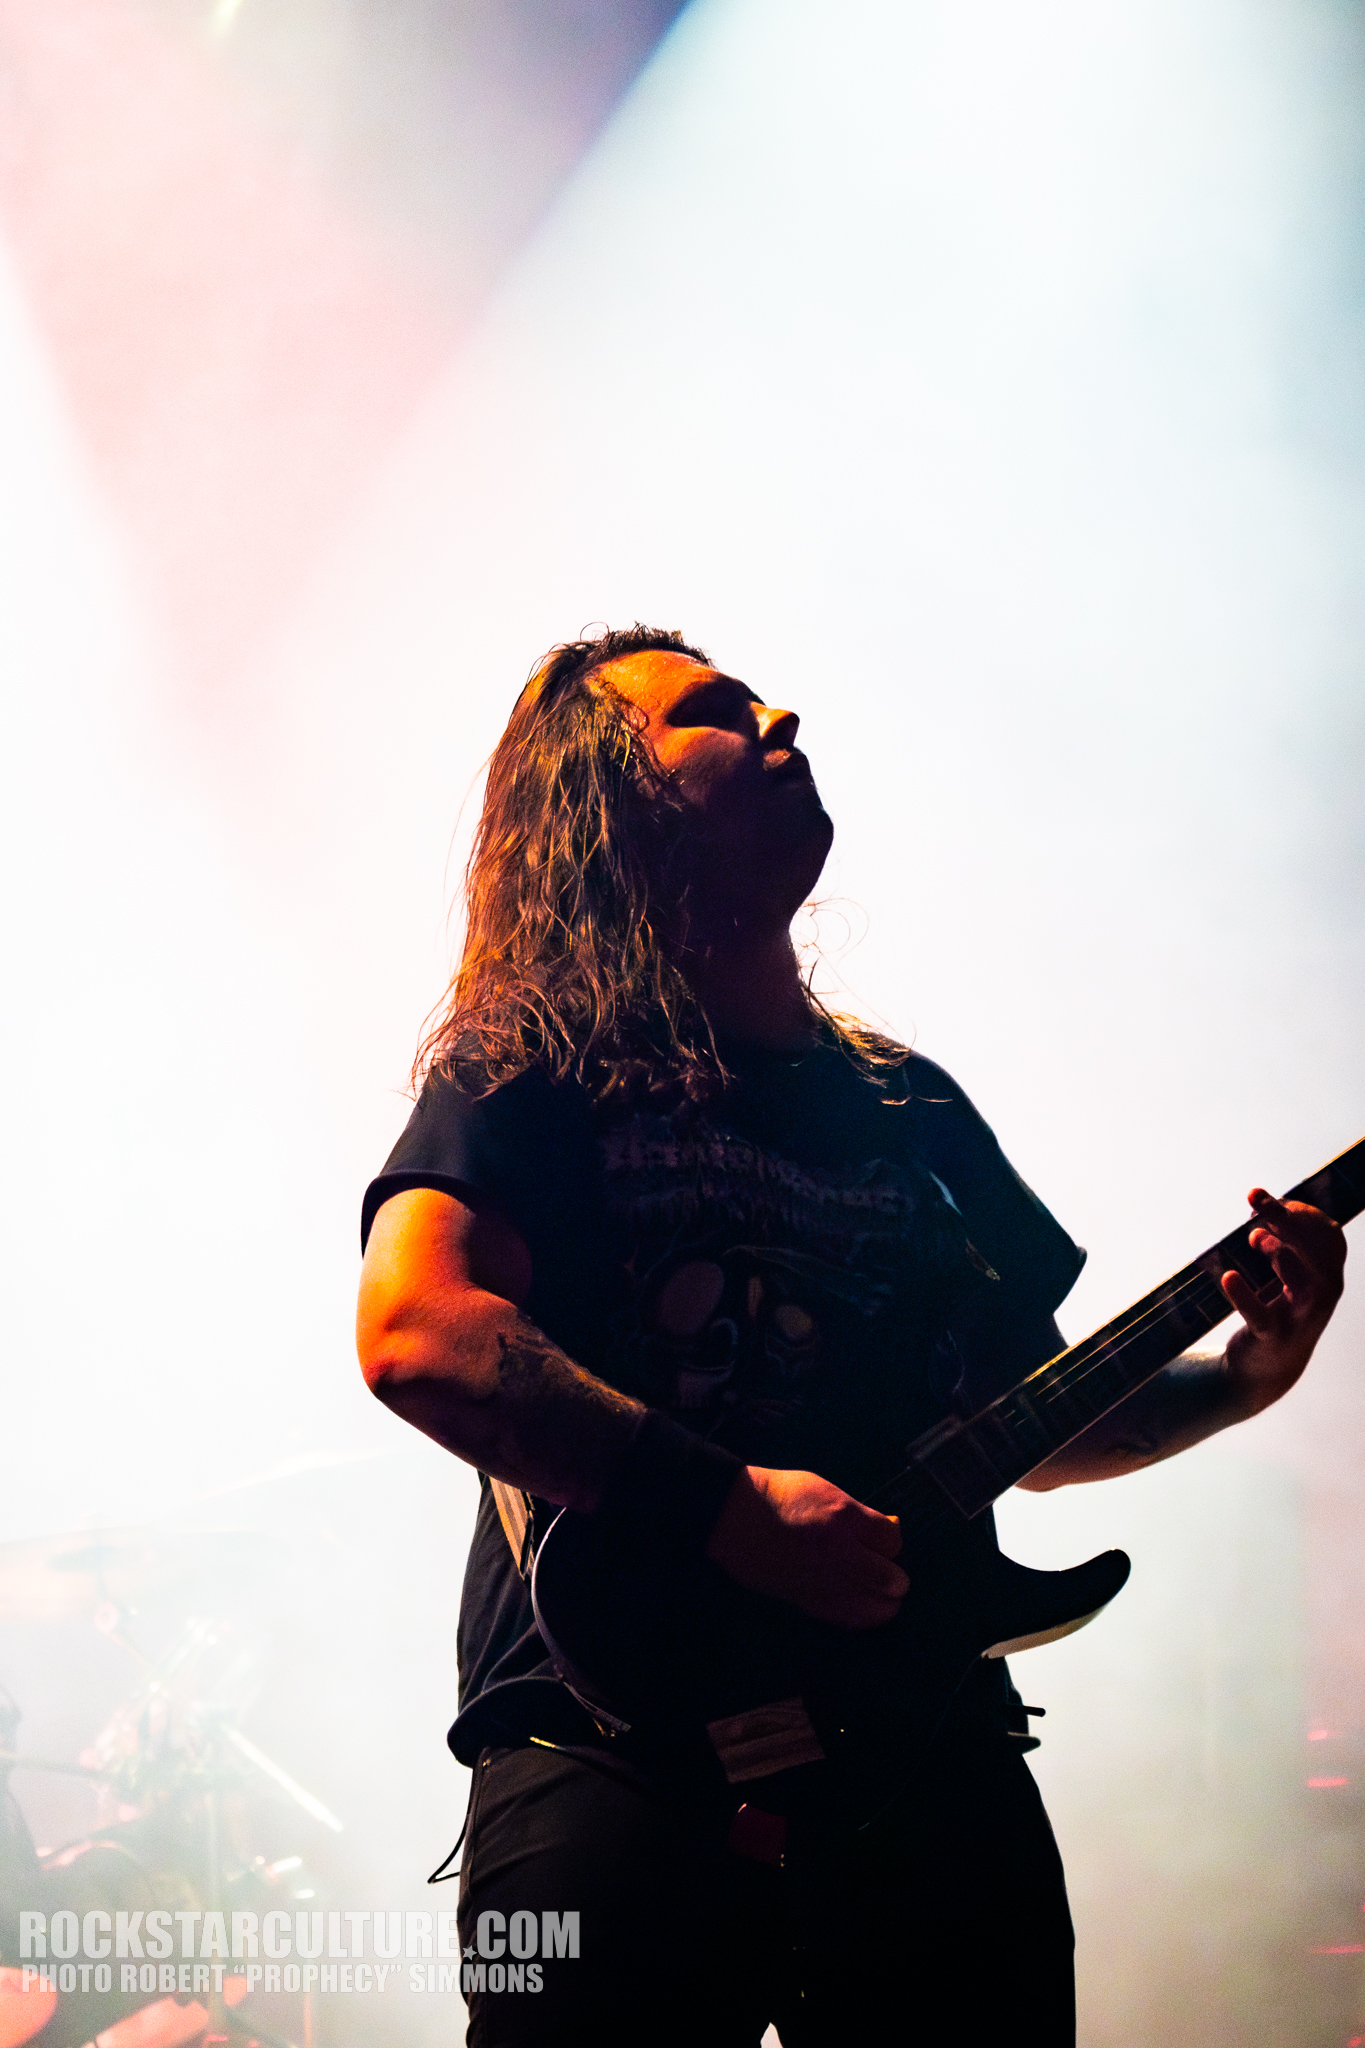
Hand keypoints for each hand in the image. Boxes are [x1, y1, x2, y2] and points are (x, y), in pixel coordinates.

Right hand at [705, 1465, 907, 1628]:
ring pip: (873, 1607)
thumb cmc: (780, 1496)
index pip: (891, 1540)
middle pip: (889, 1578)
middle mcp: (837, 1551)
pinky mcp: (806, 1600)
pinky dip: (861, 1615)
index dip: (892, 1542)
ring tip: (883, 1596)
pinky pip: (847, 1618)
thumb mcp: (823, 1489)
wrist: (733, 1516)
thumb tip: (885, 1532)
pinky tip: (862, 1606)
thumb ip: (856, 1514)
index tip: (884, 1541)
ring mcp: (822, 1579)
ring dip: (884, 1602)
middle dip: (895, 1577)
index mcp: (842, 1516)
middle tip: (892, 1575)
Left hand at [1220, 1189, 1346, 1412]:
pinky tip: (1229, 1277)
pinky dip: (1245, 1296)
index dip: (1304, 1212)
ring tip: (1253, 1239)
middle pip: (1316, 1251)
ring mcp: (1299, 1318)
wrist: (1267, 1368)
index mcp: (1326, 1275)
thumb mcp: (1284, 1275)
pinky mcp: (1272, 1336)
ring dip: (1277, 1251)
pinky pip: (1262, 1315)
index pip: (1329, 1236)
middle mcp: (1321, 1295)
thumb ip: (1278, 1243)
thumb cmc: (1277, 1310)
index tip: (1269, 1200)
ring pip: (1300, 1280)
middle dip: (1288, 1219)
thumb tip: (1261, 1209)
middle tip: (1254, 1197)